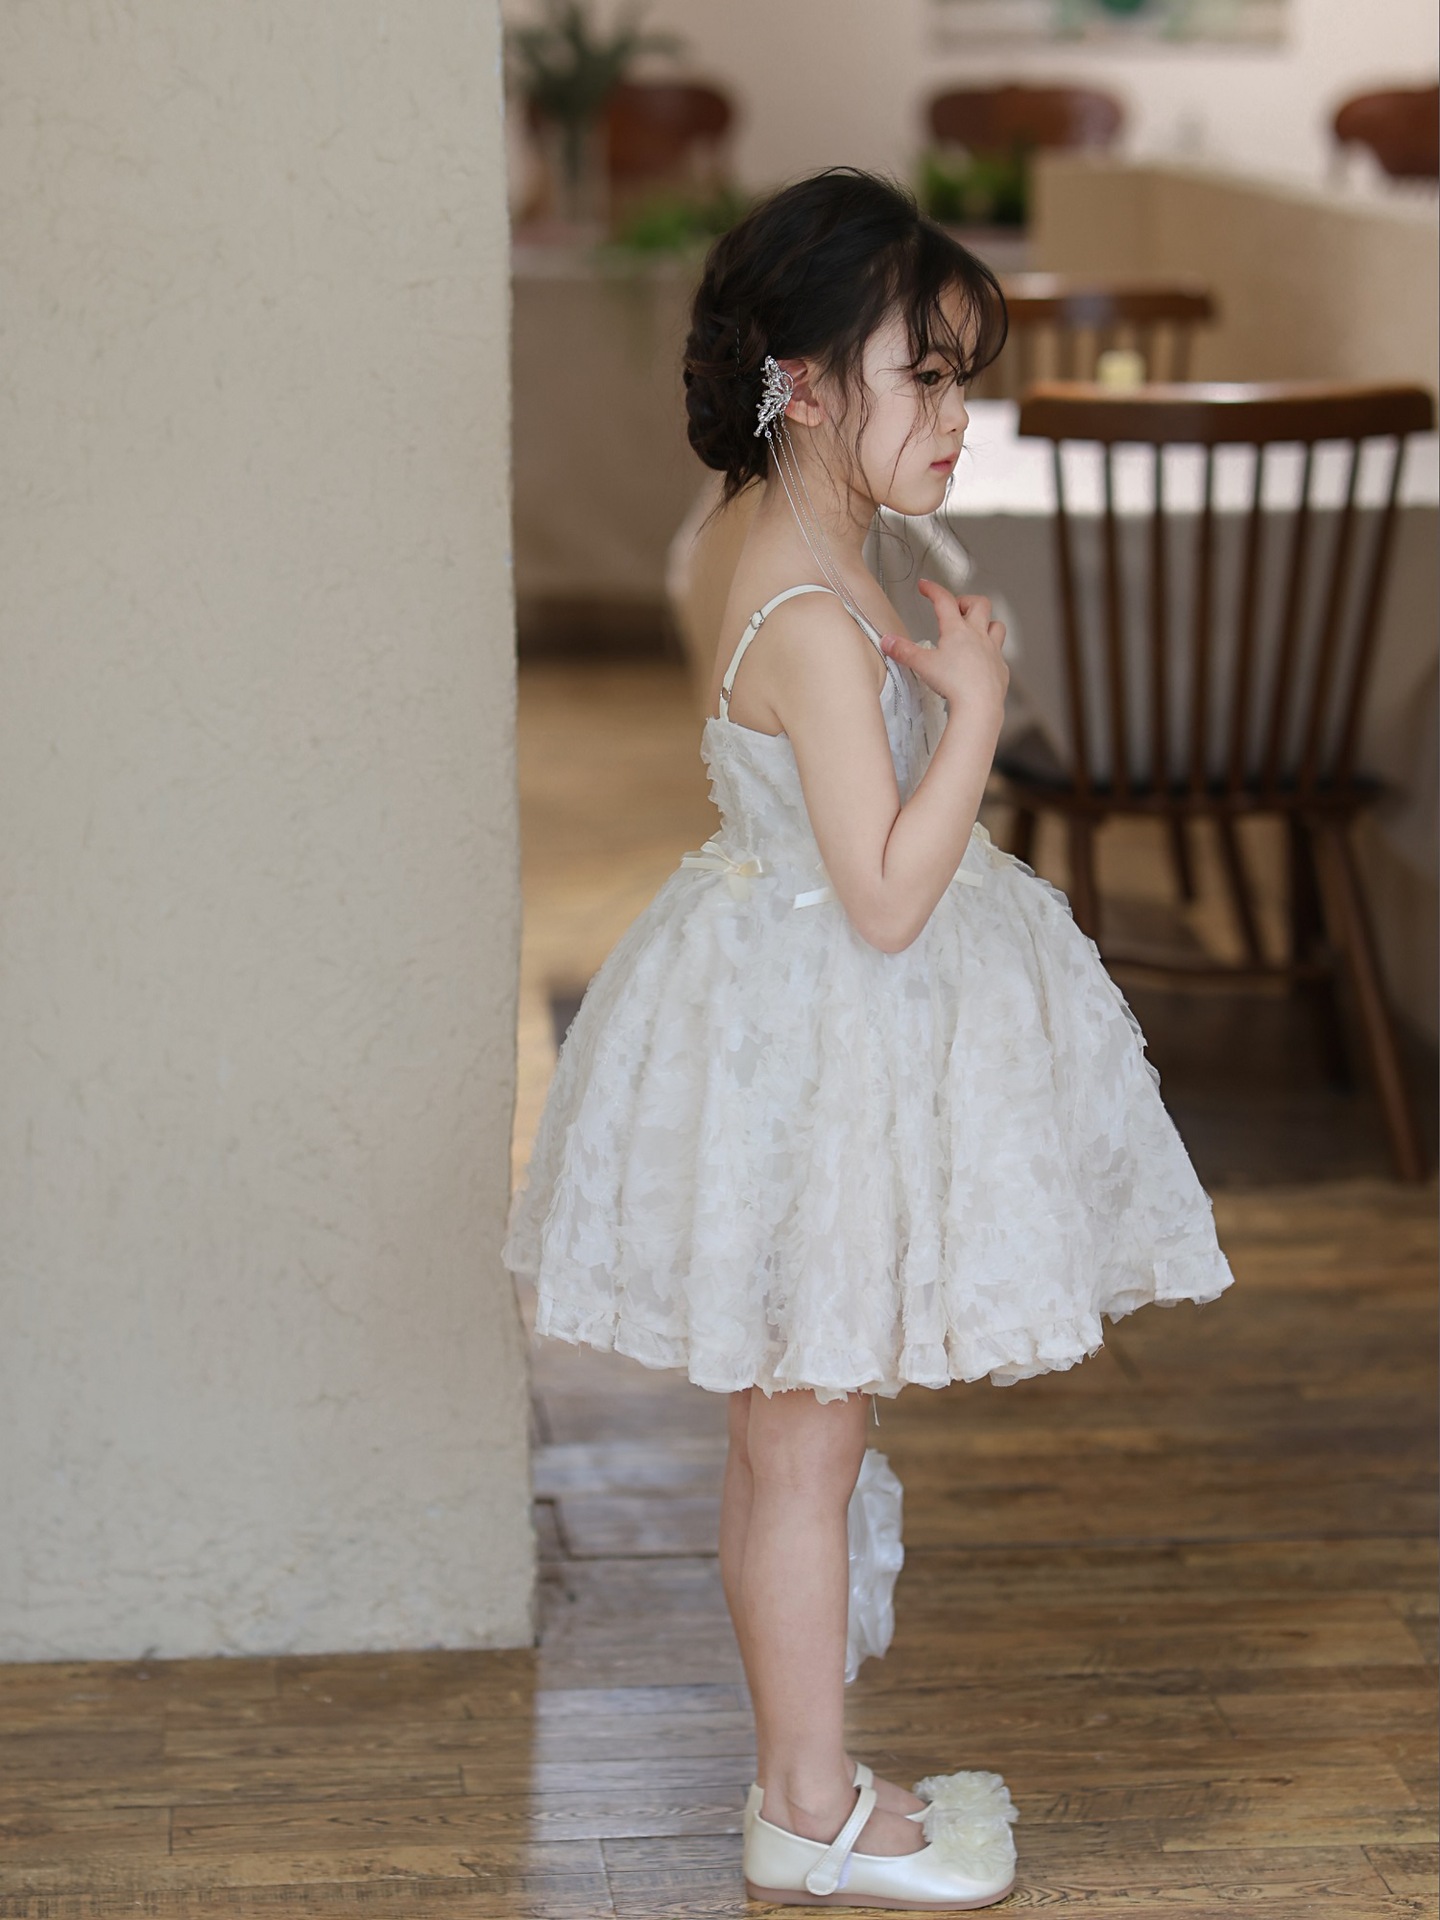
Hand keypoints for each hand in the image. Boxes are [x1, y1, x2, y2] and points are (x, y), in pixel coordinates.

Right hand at [879, 580, 1007, 718]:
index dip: (933, 589)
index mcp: (957, 630)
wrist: (980, 704)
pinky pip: (999, 653)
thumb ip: (904, 651)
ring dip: (986, 623)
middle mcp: (978, 635)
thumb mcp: (922, 665)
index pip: (944, 600)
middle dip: (966, 601)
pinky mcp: (1000, 668)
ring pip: (996, 625)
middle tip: (955, 608)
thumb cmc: (955, 684)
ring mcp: (992, 650)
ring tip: (975, 629)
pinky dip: (991, 652)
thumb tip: (888, 641)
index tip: (925, 586)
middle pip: (979, 604)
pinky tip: (982, 660)